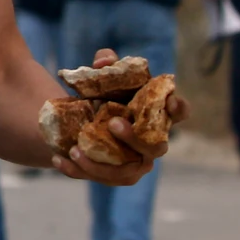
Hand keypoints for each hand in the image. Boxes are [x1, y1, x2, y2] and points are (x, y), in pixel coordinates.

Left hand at [51, 49, 188, 184]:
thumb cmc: (105, 95)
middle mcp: (151, 143)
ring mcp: (135, 164)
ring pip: (124, 172)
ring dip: (100, 163)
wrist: (82, 120)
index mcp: (156, 116)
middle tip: (113, 123)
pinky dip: (77, 170)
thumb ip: (106, 63)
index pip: (180, 113)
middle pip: (155, 148)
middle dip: (135, 138)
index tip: (171, 101)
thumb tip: (102, 62)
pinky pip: (98, 178)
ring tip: (75, 150)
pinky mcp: (113, 176)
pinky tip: (59, 159)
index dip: (179, 108)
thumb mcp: (105, 77)